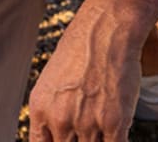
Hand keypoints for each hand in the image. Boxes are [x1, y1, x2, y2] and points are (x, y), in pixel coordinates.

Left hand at [29, 3, 143, 141]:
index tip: (64, 140)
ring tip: (100, 121)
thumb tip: (59, 133)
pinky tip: (116, 130)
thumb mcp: (54, 79)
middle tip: (84, 129)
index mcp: (40, 108)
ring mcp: (86, 123)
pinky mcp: (113, 122)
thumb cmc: (83, 46)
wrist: (107, 27)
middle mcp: (60, 119)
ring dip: (96, 140)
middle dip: (77, 141)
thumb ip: (53, 110)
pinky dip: (114, 140)